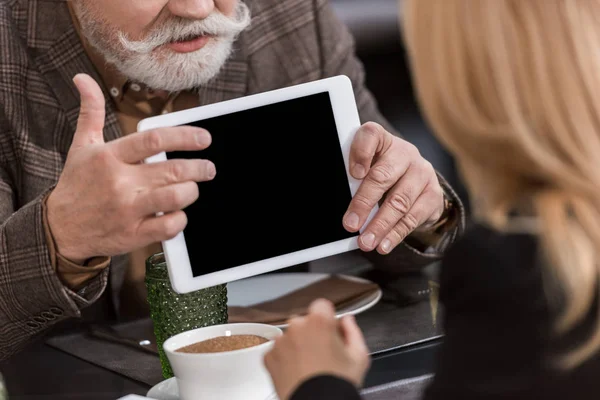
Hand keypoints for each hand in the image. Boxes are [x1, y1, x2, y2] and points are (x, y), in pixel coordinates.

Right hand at [46, 74, 214, 262]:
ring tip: (193, 187)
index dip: (185, 136)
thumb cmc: (77, 184)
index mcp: (110, 157)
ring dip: (191, 191)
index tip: (204, 138)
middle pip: (172, 170)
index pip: (155, 140)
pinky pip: (169, 226)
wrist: (60, 229)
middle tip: (209, 168)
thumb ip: (91, 112)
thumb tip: (83, 79)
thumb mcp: (82, 146)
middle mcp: (120, 182)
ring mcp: (127, 210)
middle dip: (199, 168)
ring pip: (175, 197)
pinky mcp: (133, 234)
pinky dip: (181, 219)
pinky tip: (179, 213)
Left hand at [264, 300, 369, 399]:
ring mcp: (280, 342)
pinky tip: (296, 372)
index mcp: (319, 322)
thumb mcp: (359, 357)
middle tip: (321, 353)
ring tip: (308, 366)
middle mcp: (296, 327)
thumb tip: (347, 321)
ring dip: (297, 345)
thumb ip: (353, 332)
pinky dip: (284, 359)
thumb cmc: (337, 384)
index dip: (327, 318)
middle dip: (311, 333)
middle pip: (304, 322)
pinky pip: (277, 352)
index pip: (322, 306)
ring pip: (290, 336)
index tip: (329, 329)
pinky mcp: (268, 357)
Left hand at [343, 122, 443, 254]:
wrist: (415, 183)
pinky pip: (412, 218)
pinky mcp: (433, 194)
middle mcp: (405, 153)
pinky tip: (384, 245)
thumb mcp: (366, 170)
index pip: (371, 135)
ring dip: (380, 225)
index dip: (361, 152)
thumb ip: (353, 181)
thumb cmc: (381, 175)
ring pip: (399, 202)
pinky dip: (395, 235)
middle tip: (350, 224)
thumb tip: (344, 210)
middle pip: (383, 176)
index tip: (353, 173)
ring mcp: (422, 173)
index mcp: (382, 140)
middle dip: (364, 203)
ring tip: (366, 242)